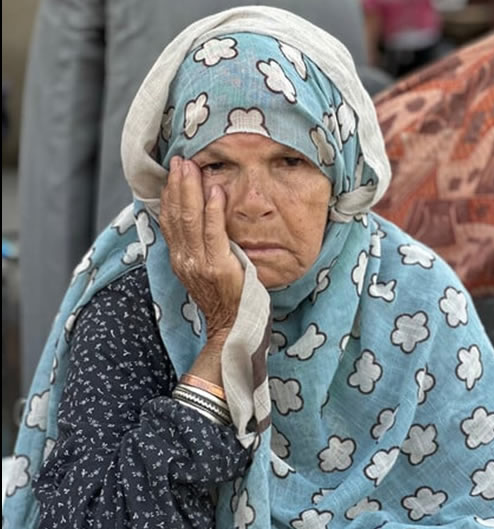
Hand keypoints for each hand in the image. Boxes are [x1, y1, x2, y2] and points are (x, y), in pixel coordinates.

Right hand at [160, 157, 243, 342]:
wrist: (233, 327)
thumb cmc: (226, 298)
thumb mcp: (206, 270)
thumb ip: (200, 247)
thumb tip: (203, 218)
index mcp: (180, 259)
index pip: (169, 221)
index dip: (169, 195)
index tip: (173, 172)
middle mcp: (184, 260)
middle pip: (176, 216)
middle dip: (177, 186)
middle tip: (180, 161)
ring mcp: (200, 264)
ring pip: (190, 220)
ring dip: (191, 191)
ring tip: (193, 168)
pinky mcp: (220, 268)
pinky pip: (214, 233)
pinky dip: (213, 210)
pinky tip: (215, 192)